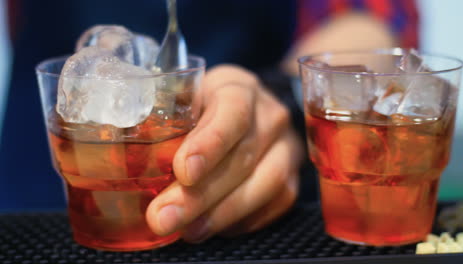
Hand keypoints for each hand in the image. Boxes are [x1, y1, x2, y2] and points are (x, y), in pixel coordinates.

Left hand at [146, 65, 303, 241]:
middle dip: (201, 193)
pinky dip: (242, 220)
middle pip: (242, 155)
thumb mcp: (187, 99)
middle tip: (164, 217)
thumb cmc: (208, 107)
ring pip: (265, 183)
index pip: (232, 111)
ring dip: (222, 213)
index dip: (210, 143)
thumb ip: (167, 118)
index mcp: (239, 88)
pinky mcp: (291, 175)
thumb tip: (123, 156)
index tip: (182, 172)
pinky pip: (275, 202)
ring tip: (187, 231)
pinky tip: (212, 227)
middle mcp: (270, 115)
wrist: (252, 110)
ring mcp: (286, 147)